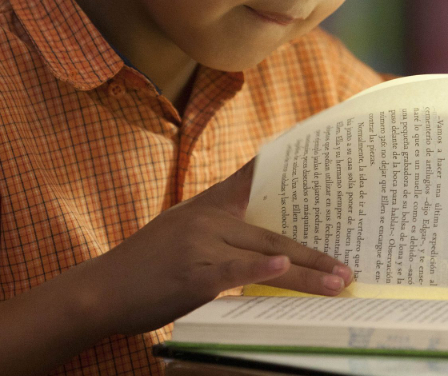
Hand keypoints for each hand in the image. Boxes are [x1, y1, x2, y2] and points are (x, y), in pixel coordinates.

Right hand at [87, 161, 354, 335]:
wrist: (101, 290)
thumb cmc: (145, 268)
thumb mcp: (181, 232)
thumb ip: (220, 230)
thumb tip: (267, 243)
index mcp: (208, 206)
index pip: (254, 179)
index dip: (289, 168)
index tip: (322, 157)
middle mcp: (207, 218)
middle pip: (274, 232)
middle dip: (315, 252)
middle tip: (346, 267)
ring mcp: (200, 244)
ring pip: (265, 254)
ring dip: (307, 272)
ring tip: (338, 282)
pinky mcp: (193, 275)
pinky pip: (234, 270)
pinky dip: (260, 268)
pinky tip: (282, 267)